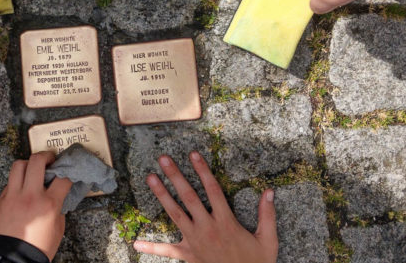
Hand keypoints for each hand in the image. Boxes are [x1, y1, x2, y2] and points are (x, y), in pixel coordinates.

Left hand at [0, 152, 73, 260]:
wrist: (13, 260)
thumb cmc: (38, 247)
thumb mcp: (57, 228)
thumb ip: (58, 207)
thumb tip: (57, 194)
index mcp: (48, 204)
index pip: (62, 177)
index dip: (68, 171)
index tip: (68, 171)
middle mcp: (30, 196)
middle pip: (37, 161)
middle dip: (47, 156)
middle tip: (51, 159)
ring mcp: (13, 197)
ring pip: (18, 165)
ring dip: (28, 163)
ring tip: (34, 168)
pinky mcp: (1, 201)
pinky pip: (10, 182)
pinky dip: (18, 181)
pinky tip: (23, 188)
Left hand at [133, 152, 277, 262]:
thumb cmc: (256, 262)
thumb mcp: (268, 240)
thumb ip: (267, 215)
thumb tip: (269, 191)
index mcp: (226, 221)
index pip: (213, 189)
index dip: (203, 170)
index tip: (193, 154)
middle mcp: (208, 228)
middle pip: (189, 196)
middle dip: (176, 176)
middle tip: (163, 159)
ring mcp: (195, 241)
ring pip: (175, 213)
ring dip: (161, 195)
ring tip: (150, 178)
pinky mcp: (188, 255)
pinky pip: (168, 250)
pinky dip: (152, 248)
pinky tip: (135, 243)